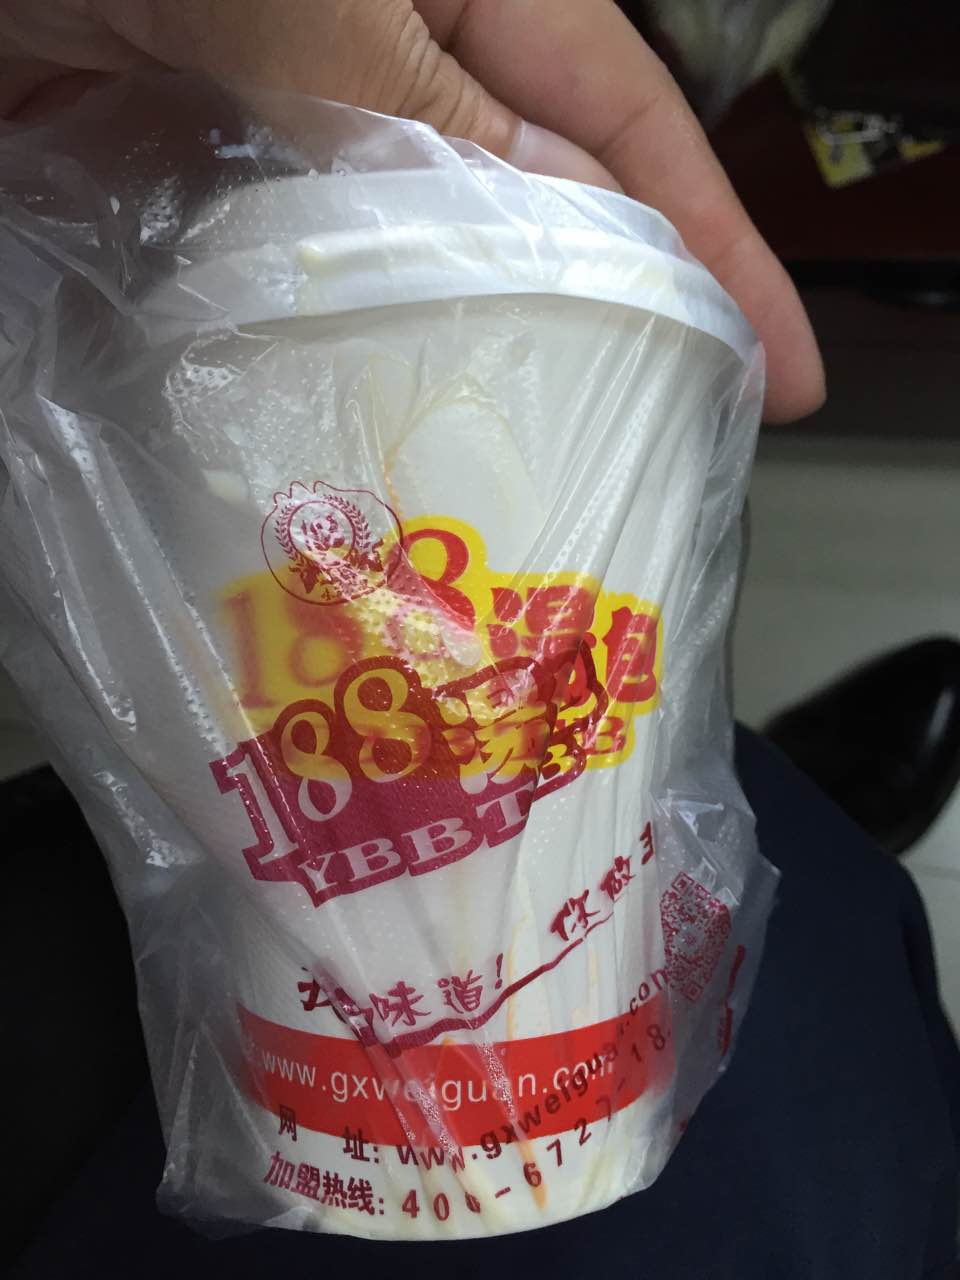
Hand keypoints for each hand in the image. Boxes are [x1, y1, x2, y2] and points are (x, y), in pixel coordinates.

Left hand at [0, 0, 823, 420]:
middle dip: (613, 328)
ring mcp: (300, 133)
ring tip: (537, 475)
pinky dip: (332, 360)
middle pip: (543, 214)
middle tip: (670, 451)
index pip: (631, 129)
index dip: (719, 251)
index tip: (780, 373)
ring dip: (472, 365)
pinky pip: (298, 288)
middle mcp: (395, 68)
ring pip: (423, 266)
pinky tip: (368, 434)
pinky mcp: (205, 188)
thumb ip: (429, 109)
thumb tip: (557, 219)